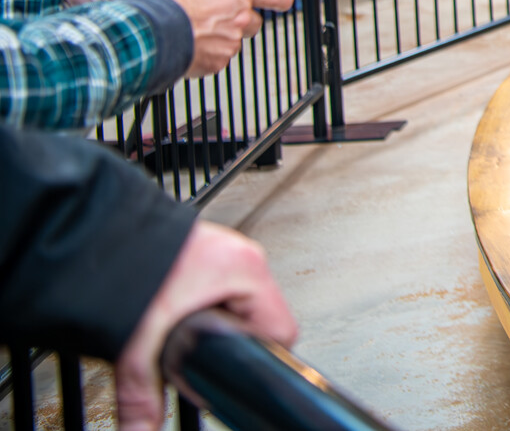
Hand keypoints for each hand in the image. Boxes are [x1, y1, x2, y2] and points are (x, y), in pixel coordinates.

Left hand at [116, 223, 296, 430]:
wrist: (95, 231)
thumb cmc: (126, 265)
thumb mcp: (139, 340)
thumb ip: (143, 393)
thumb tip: (144, 428)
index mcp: (245, 271)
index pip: (281, 329)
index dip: (260, 359)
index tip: (237, 372)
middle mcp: (241, 257)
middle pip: (262, 317)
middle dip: (236, 342)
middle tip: (207, 358)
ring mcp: (224, 251)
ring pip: (241, 301)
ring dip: (220, 323)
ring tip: (191, 336)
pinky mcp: (203, 252)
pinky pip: (221, 287)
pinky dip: (205, 306)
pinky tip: (179, 316)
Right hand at [144, 0, 294, 79]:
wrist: (148, 26)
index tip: (285, 1)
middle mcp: (241, 17)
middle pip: (253, 23)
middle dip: (239, 22)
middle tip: (217, 18)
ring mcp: (230, 41)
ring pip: (232, 42)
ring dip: (218, 38)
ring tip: (192, 30)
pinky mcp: (216, 61)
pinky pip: (215, 59)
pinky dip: (204, 55)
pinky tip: (186, 44)